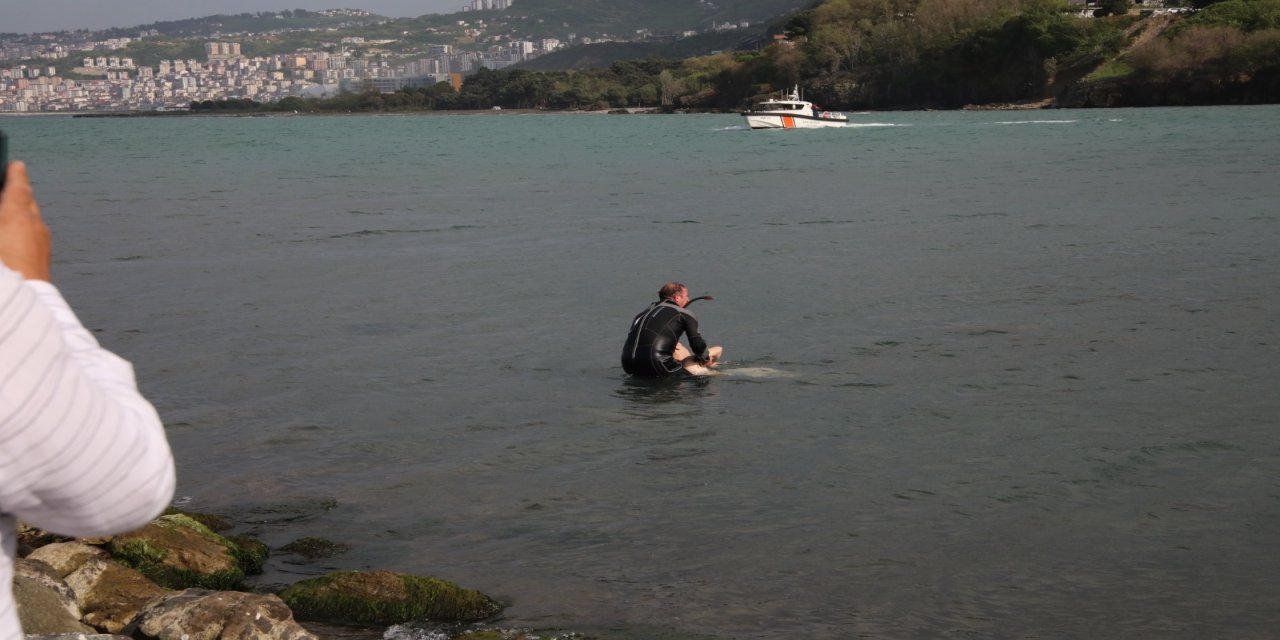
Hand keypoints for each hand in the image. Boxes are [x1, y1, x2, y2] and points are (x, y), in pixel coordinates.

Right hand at [0, 161, 50, 280]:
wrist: (23, 301)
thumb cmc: (3, 267)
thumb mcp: (1, 224)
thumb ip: (3, 213)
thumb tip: (6, 211)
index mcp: (16, 214)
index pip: (18, 186)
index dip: (16, 174)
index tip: (17, 165)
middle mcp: (35, 226)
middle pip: (28, 203)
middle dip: (20, 194)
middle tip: (13, 185)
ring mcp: (42, 243)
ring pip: (34, 221)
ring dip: (23, 214)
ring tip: (12, 213)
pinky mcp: (44, 259)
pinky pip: (36, 237)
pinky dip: (27, 231)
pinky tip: (18, 239)